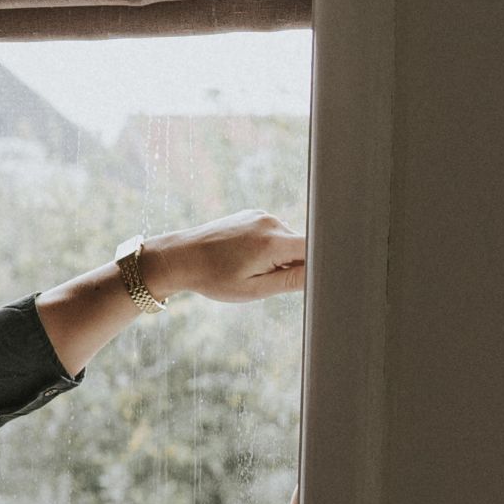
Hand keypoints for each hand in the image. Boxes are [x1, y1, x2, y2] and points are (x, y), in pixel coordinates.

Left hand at [143, 210, 309, 302]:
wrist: (181, 257)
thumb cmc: (214, 278)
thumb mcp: (255, 288)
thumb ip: (292, 281)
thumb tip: (322, 275)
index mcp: (273, 241)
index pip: (317, 249)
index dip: (323, 265)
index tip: (317, 280)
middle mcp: (272, 222)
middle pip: (304, 246)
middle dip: (295, 266)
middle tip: (267, 280)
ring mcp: (262, 215)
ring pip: (289, 242)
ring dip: (281, 259)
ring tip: (250, 269)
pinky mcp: (255, 215)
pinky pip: (275, 235)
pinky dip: (270, 250)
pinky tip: (246, 257)